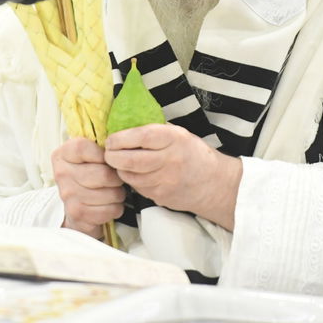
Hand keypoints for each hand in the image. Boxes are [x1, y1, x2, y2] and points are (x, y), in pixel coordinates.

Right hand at [52, 137, 124, 238]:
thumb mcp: (87, 155)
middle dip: (117, 178)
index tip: (108, 159)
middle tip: (116, 178)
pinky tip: (109, 204)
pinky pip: (109, 210)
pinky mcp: (78, 214)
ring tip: (112, 191)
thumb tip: (119, 138)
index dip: (103, 154)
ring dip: (118, 194)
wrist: (76, 206)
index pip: (83, 147)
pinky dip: (115, 208)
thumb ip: (97, 145)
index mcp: (62, 154)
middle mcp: (62, 174)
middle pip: (102, 174)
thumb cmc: (87, 175)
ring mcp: (68, 195)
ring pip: (110, 193)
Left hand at [105, 125, 241, 230]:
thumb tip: (126, 125)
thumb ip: (156, 130)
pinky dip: (132, 180)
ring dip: (120, 169)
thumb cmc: (194, 154)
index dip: (121, 138)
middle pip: (131, 160)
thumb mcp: (180, 134)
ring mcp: (165, 181)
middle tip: (107, 153)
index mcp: (174, 139)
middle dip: (113, 157)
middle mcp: (170, 160)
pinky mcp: (161, 197)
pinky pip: (138, 188)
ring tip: (119, 162)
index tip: (111, 139)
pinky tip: (134, 173)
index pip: (141, 136)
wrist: (215, 183)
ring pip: (131, 176)